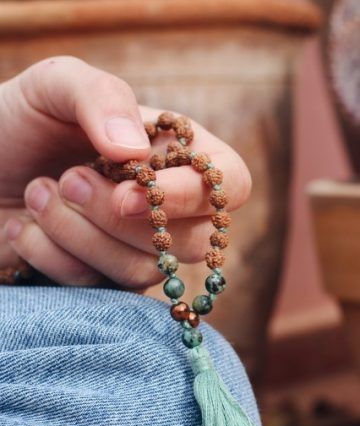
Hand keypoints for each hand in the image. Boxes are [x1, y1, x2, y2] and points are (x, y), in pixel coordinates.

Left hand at [1, 56, 250, 288]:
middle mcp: (165, 205)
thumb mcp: (55, 86)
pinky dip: (54, 257)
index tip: (130, 192)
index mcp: (173, 153)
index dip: (191, 197)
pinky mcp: (101, 279)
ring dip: (80, 235)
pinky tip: (24, 227)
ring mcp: (135, 247)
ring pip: (143, 269)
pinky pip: (98, 288)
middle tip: (68, 180)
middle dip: (120, 219)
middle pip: (192, 241)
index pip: (228, 184)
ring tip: (37, 195)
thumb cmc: (17, 122)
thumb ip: (102, 98)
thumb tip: (137, 154)